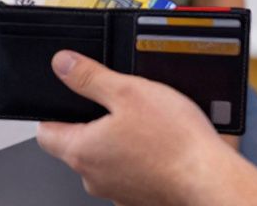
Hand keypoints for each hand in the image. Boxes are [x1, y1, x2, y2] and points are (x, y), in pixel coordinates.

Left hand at [36, 51, 256, 205]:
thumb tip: (62, 64)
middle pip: (77, 144)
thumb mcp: (128, 91)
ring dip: (119, 140)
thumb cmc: (174, 142)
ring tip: (146, 123)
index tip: (67, 98)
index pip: (45, 132)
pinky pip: (130, 172)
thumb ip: (89, 77)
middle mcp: (93, 178)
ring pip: (106, 159)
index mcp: (81, 151)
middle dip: (93, 122)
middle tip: (118, 103)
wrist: (211, 180)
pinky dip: (139, 158)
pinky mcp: (140, 198)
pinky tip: (160, 144)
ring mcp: (117, 192)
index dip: (53, 111)